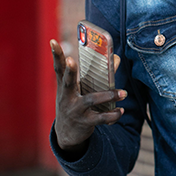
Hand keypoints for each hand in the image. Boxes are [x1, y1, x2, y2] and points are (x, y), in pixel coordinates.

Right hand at [50, 39, 125, 159]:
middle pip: (68, 82)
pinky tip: (121, 111)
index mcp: (64, 86)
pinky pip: (100, 118)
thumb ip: (97, 73)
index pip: (58, 68)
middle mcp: (67, 97)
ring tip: (123, 93)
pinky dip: (113, 115)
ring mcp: (75, 110)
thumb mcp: (79, 89)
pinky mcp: (85, 122)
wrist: (66, 134)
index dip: (55, 55)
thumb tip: (117, 58)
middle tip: (71, 61)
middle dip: (70, 71)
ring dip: (109, 96)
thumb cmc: (75, 103)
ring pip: (91, 100)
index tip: (52, 41)